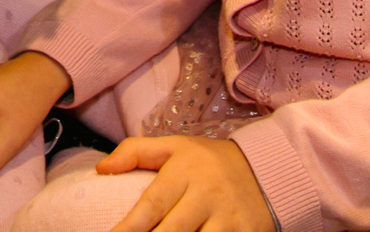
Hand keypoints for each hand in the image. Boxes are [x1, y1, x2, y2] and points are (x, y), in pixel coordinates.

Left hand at [97, 135, 273, 231]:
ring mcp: (230, 218)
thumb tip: (101, 168)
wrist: (268, 169)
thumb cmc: (208, 161)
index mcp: (185, 171)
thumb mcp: (174, 146)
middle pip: (174, 231)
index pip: (152, 204)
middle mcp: (207, 195)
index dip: (130, 226)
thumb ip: (134, 152)